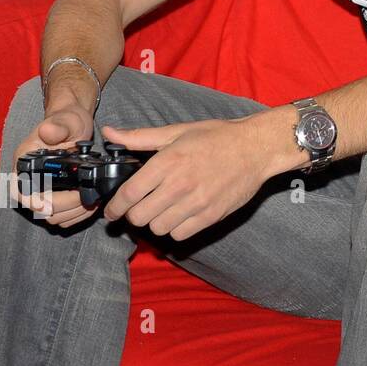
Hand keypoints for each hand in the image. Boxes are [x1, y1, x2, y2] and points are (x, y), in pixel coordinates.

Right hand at [11, 104, 96, 227]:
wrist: (73, 124)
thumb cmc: (66, 121)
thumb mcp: (65, 121)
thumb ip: (57, 127)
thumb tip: (47, 131)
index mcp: (23, 166)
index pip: (27, 196)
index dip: (47, 203)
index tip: (72, 197)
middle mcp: (27, 182)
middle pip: (42, 211)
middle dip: (68, 209)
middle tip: (90, 198)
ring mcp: (40, 191)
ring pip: (52, 217)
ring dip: (74, 214)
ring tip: (93, 201)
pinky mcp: (53, 196)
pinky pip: (61, 216)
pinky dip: (76, 214)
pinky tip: (90, 203)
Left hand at [100, 115, 276, 240]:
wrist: (257, 147)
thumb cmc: (217, 137)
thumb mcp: (178, 131)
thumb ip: (140, 137)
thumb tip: (109, 133)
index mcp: (168, 161)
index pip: (128, 194)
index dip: (114, 207)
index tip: (112, 211)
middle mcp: (180, 184)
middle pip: (139, 216)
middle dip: (134, 214)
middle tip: (139, 207)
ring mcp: (197, 202)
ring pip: (157, 228)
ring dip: (154, 222)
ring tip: (161, 210)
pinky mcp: (211, 215)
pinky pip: (179, 234)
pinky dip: (175, 228)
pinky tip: (179, 215)